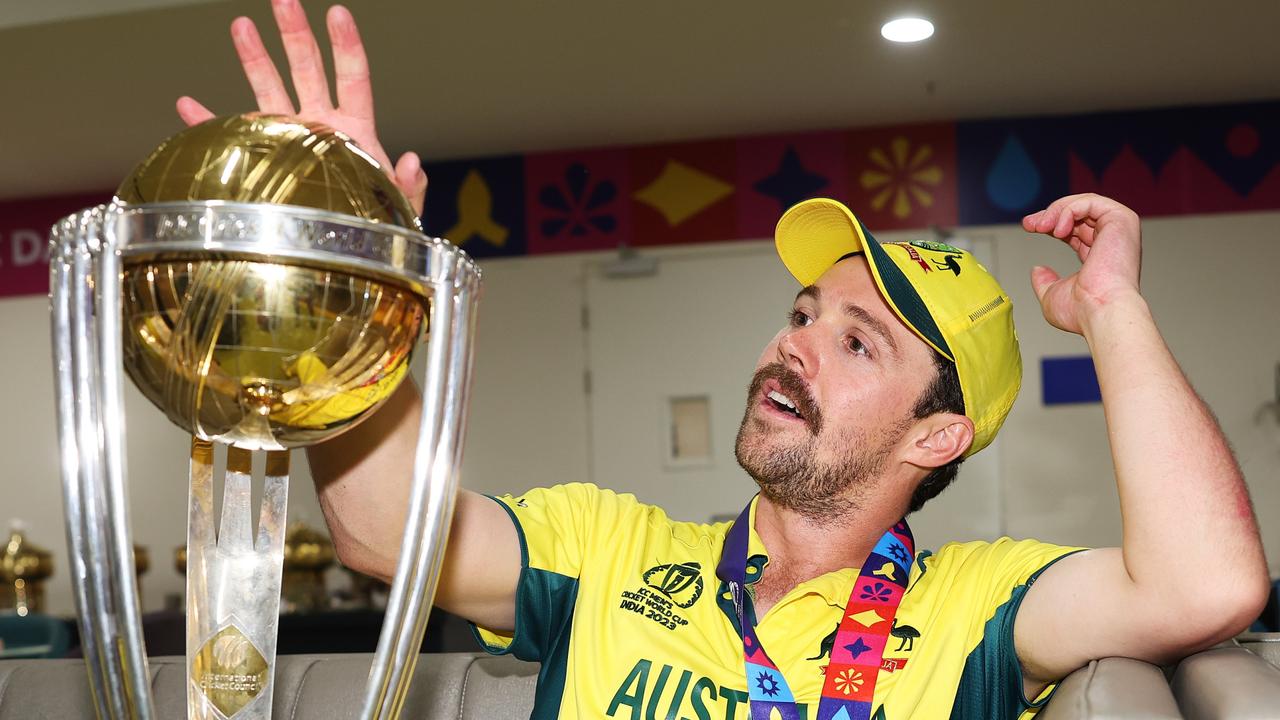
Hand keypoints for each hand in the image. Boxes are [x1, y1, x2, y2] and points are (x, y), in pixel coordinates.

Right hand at [176, 0, 426, 214]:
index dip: (346, 45)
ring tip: (241, 24)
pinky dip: (208, 123)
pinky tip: (186, 105)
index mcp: (357, 131)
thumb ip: (410, 187)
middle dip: (295, 33)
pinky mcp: (265, 162)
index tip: (337, 12)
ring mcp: (292, 139)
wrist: (350, 252)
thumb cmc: (382, 231)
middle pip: (307, 69)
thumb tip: (410, 159)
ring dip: (254, 59)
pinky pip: (232, 137)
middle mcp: (322, 126)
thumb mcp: (403, 211)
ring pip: (270, 90)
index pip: (353, 77)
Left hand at [1022, 193, 1142, 334]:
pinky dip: (1069, 210)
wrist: (1101, 311)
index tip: (1029, 227)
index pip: (1075, 229)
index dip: (1051, 224)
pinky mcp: (1122, 220)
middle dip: (1050, 214)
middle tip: (1029, 224)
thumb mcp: (1053, 295)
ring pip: (1084, 203)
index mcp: (1100, 255)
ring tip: (1040, 227)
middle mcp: (1111, 241)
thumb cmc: (1082, 311)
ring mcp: (1119, 229)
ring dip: (1056, 211)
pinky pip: (1091, 201)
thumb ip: (1045, 281)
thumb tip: (1037, 270)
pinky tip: (1057, 230)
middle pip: (1079, 213)